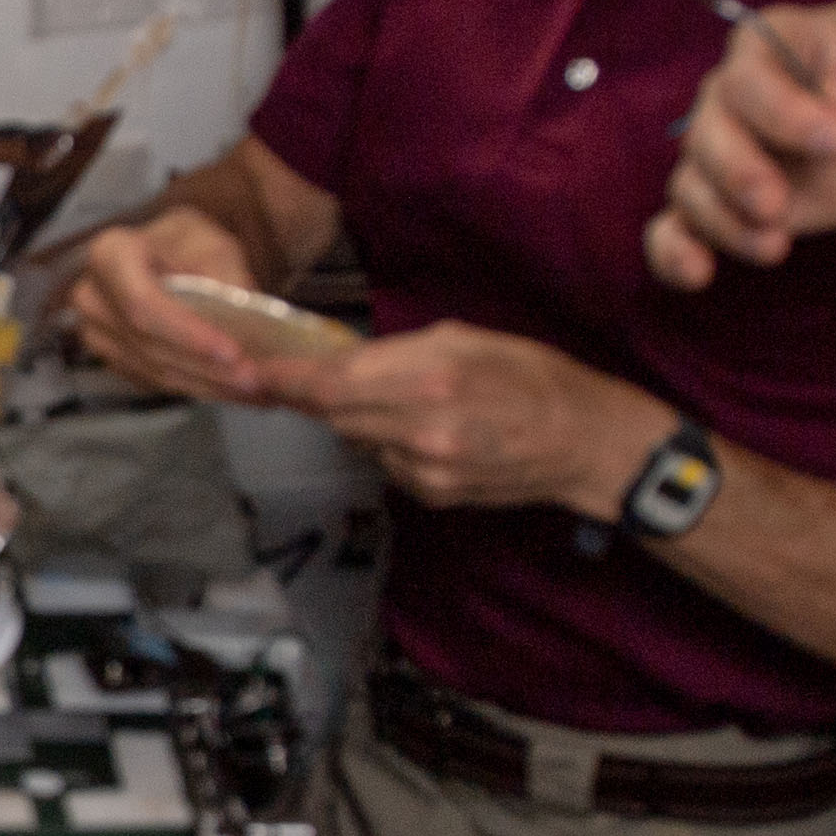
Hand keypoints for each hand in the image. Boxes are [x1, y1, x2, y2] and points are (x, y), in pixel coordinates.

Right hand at [63, 211, 277, 404]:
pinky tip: (233, 389)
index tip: (232, 352)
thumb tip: (244, 322)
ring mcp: (96, 333)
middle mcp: (92, 297)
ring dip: (207, 385)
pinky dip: (197, 388)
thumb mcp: (213, 244)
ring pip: (154, 372)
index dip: (186, 334)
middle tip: (255, 380)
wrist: (167, 256)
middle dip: (205, 368)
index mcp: (109, 255)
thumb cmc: (188, 244)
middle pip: (149, 345)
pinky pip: (155, 382)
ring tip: (254, 391)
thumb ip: (226, 278)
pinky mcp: (112, 359)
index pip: (143, 304)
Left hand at [289, 319, 642, 515]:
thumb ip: (398, 353)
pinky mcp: (432, 495)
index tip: (253, 372)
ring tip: (398, 401)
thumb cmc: (531, 376)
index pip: (333, 383)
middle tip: (296, 379)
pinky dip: (389, 444)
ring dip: (358, 419)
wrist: (582, 442)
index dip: (287, 379)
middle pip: (335, 415)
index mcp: (430, 378)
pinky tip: (426, 431)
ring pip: (358, 440)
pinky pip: (386, 464)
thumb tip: (342, 363)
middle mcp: (420, 429)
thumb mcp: (465, 339)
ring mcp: (425, 469)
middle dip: (314, 396)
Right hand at [648, 0, 835, 288]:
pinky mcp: (729, 204)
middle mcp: (735, 94)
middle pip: (708, 131)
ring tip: (775, 247)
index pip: (754, 72)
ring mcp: (727, 152)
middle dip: (737, 173)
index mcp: (777, 43)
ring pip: (693, 184)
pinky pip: (679, 227)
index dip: (786, 109)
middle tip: (777, 206)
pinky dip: (675, 252)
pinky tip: (698, 274)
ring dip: (722, 220)